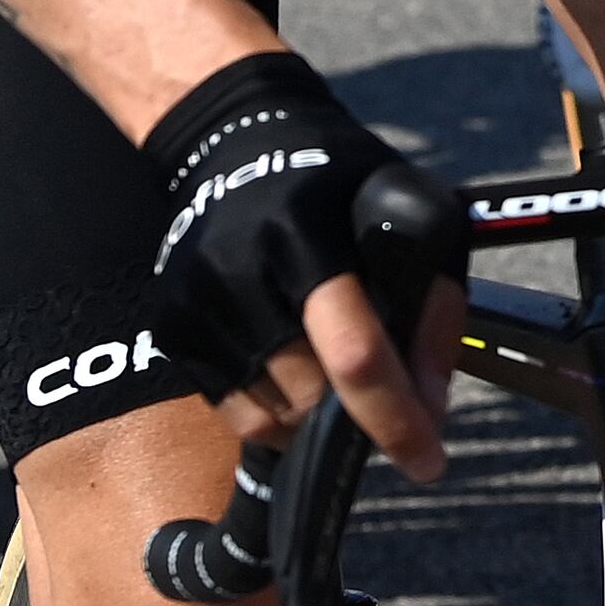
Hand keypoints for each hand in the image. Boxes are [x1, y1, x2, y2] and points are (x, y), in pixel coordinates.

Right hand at [139, 50, 464, 480]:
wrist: (236, 142)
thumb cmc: (345, 182)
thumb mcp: (419, 213)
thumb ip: (436, 309)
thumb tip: (431, 407)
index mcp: (305, 233)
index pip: (353, 351)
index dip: (395, 418)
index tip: (429, 463)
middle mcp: (238, 269)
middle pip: (310, 395)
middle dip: (359, 414)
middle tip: (387, 396)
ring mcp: (194, 301)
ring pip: (270, 417)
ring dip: (317, 418)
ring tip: (339, 372)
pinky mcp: (169, 325)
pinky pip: (234, 410)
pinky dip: (277, 412)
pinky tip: (298, 368)